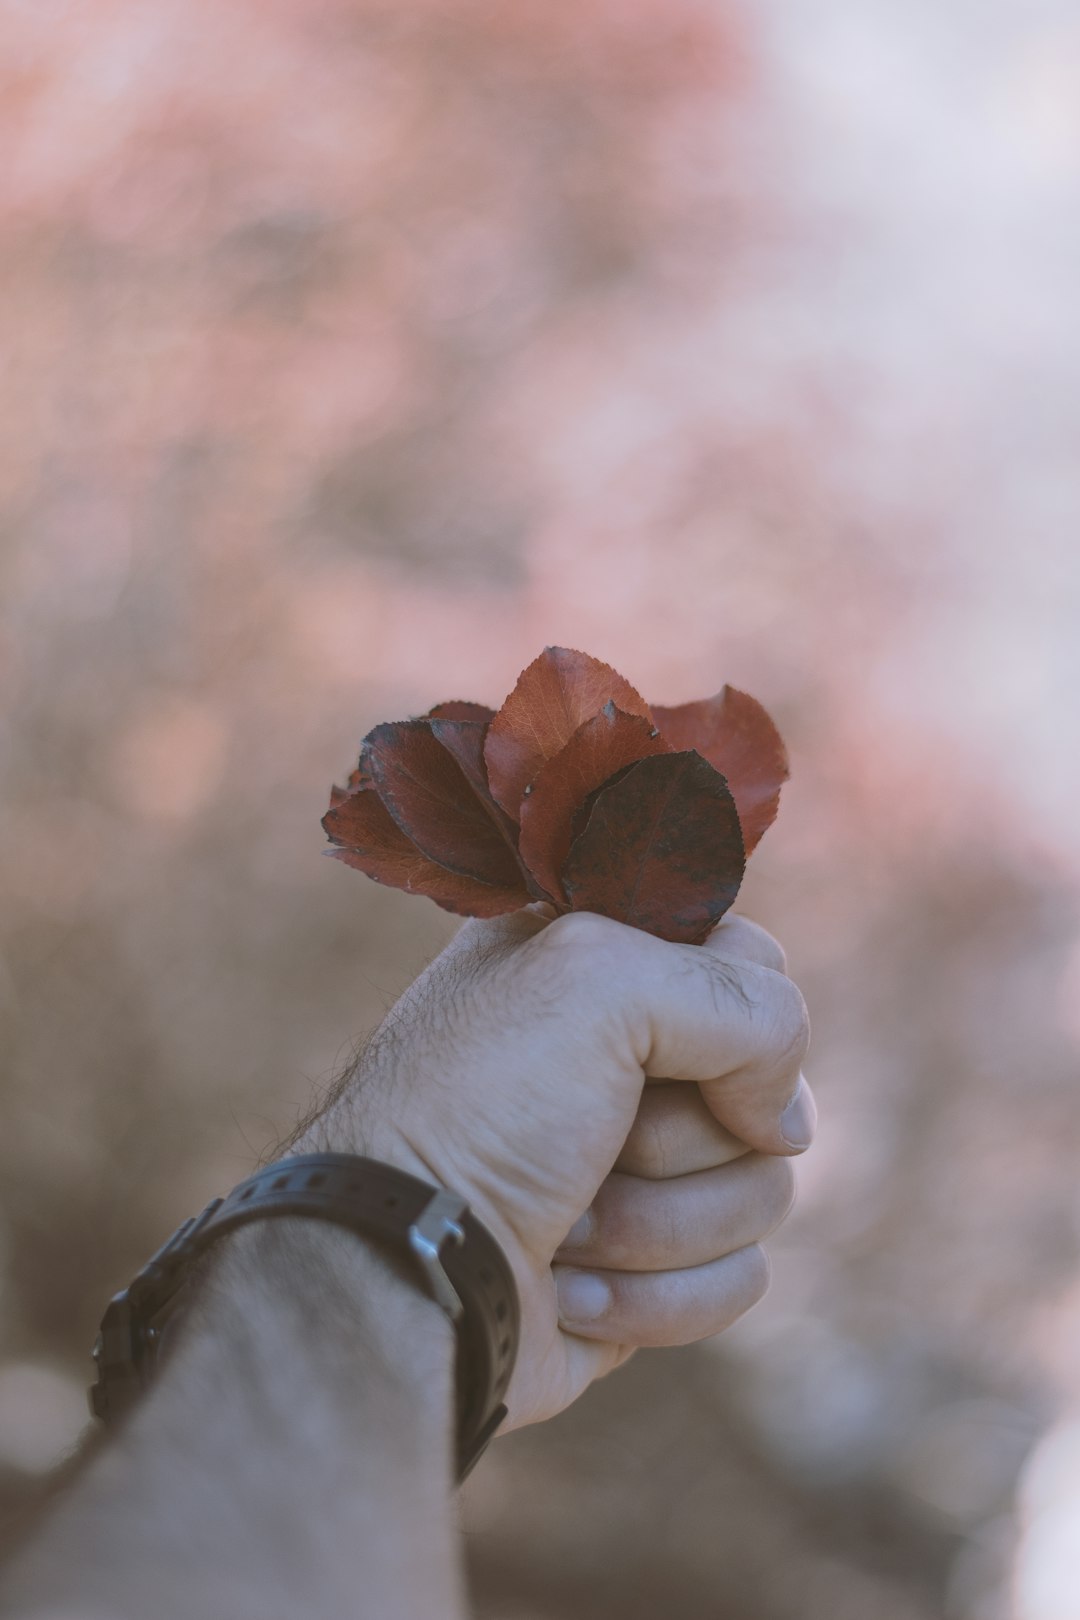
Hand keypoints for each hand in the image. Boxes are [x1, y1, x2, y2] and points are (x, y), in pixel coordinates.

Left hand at [296, 908, 813, 1428]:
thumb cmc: (476, 1107)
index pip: (748, 961)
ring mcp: (642, 1171)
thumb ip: (741, 1000)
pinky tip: (565, 1286)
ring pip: (765, 1190)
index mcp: (596, 965)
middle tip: (590, 1138)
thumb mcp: (597, 979)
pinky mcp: (653, 1270)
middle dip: (681, 1134)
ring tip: (567, 1221)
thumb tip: (788, 1123)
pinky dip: (655, 1294)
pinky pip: (741, 1277)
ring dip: (659, 1222)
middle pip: (771, 1086)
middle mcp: (622, 1061)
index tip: (668, 1049)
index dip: (736, 1015)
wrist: (404, 1274)